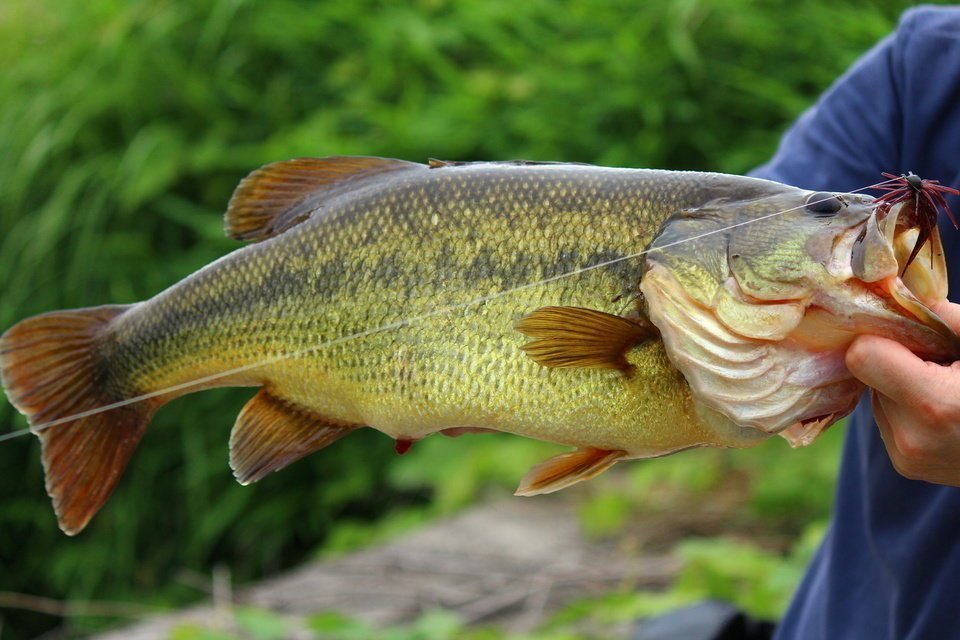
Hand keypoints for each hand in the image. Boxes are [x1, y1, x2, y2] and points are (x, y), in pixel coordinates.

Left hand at [845, 302, 959, 485]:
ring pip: (876, 397)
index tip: (908, 333)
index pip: (862, 355)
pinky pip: (887, 419)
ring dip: (902, 386)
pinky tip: (943, 411)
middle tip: (940, 362)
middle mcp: (912, 437)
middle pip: (869, 374)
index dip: (882, 336)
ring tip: (946, 389)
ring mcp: (907, 457)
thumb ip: (949, 318)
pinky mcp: (907, 466)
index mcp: (934, 404)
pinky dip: (907, 408)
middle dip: (897, 361)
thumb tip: (906, 295)